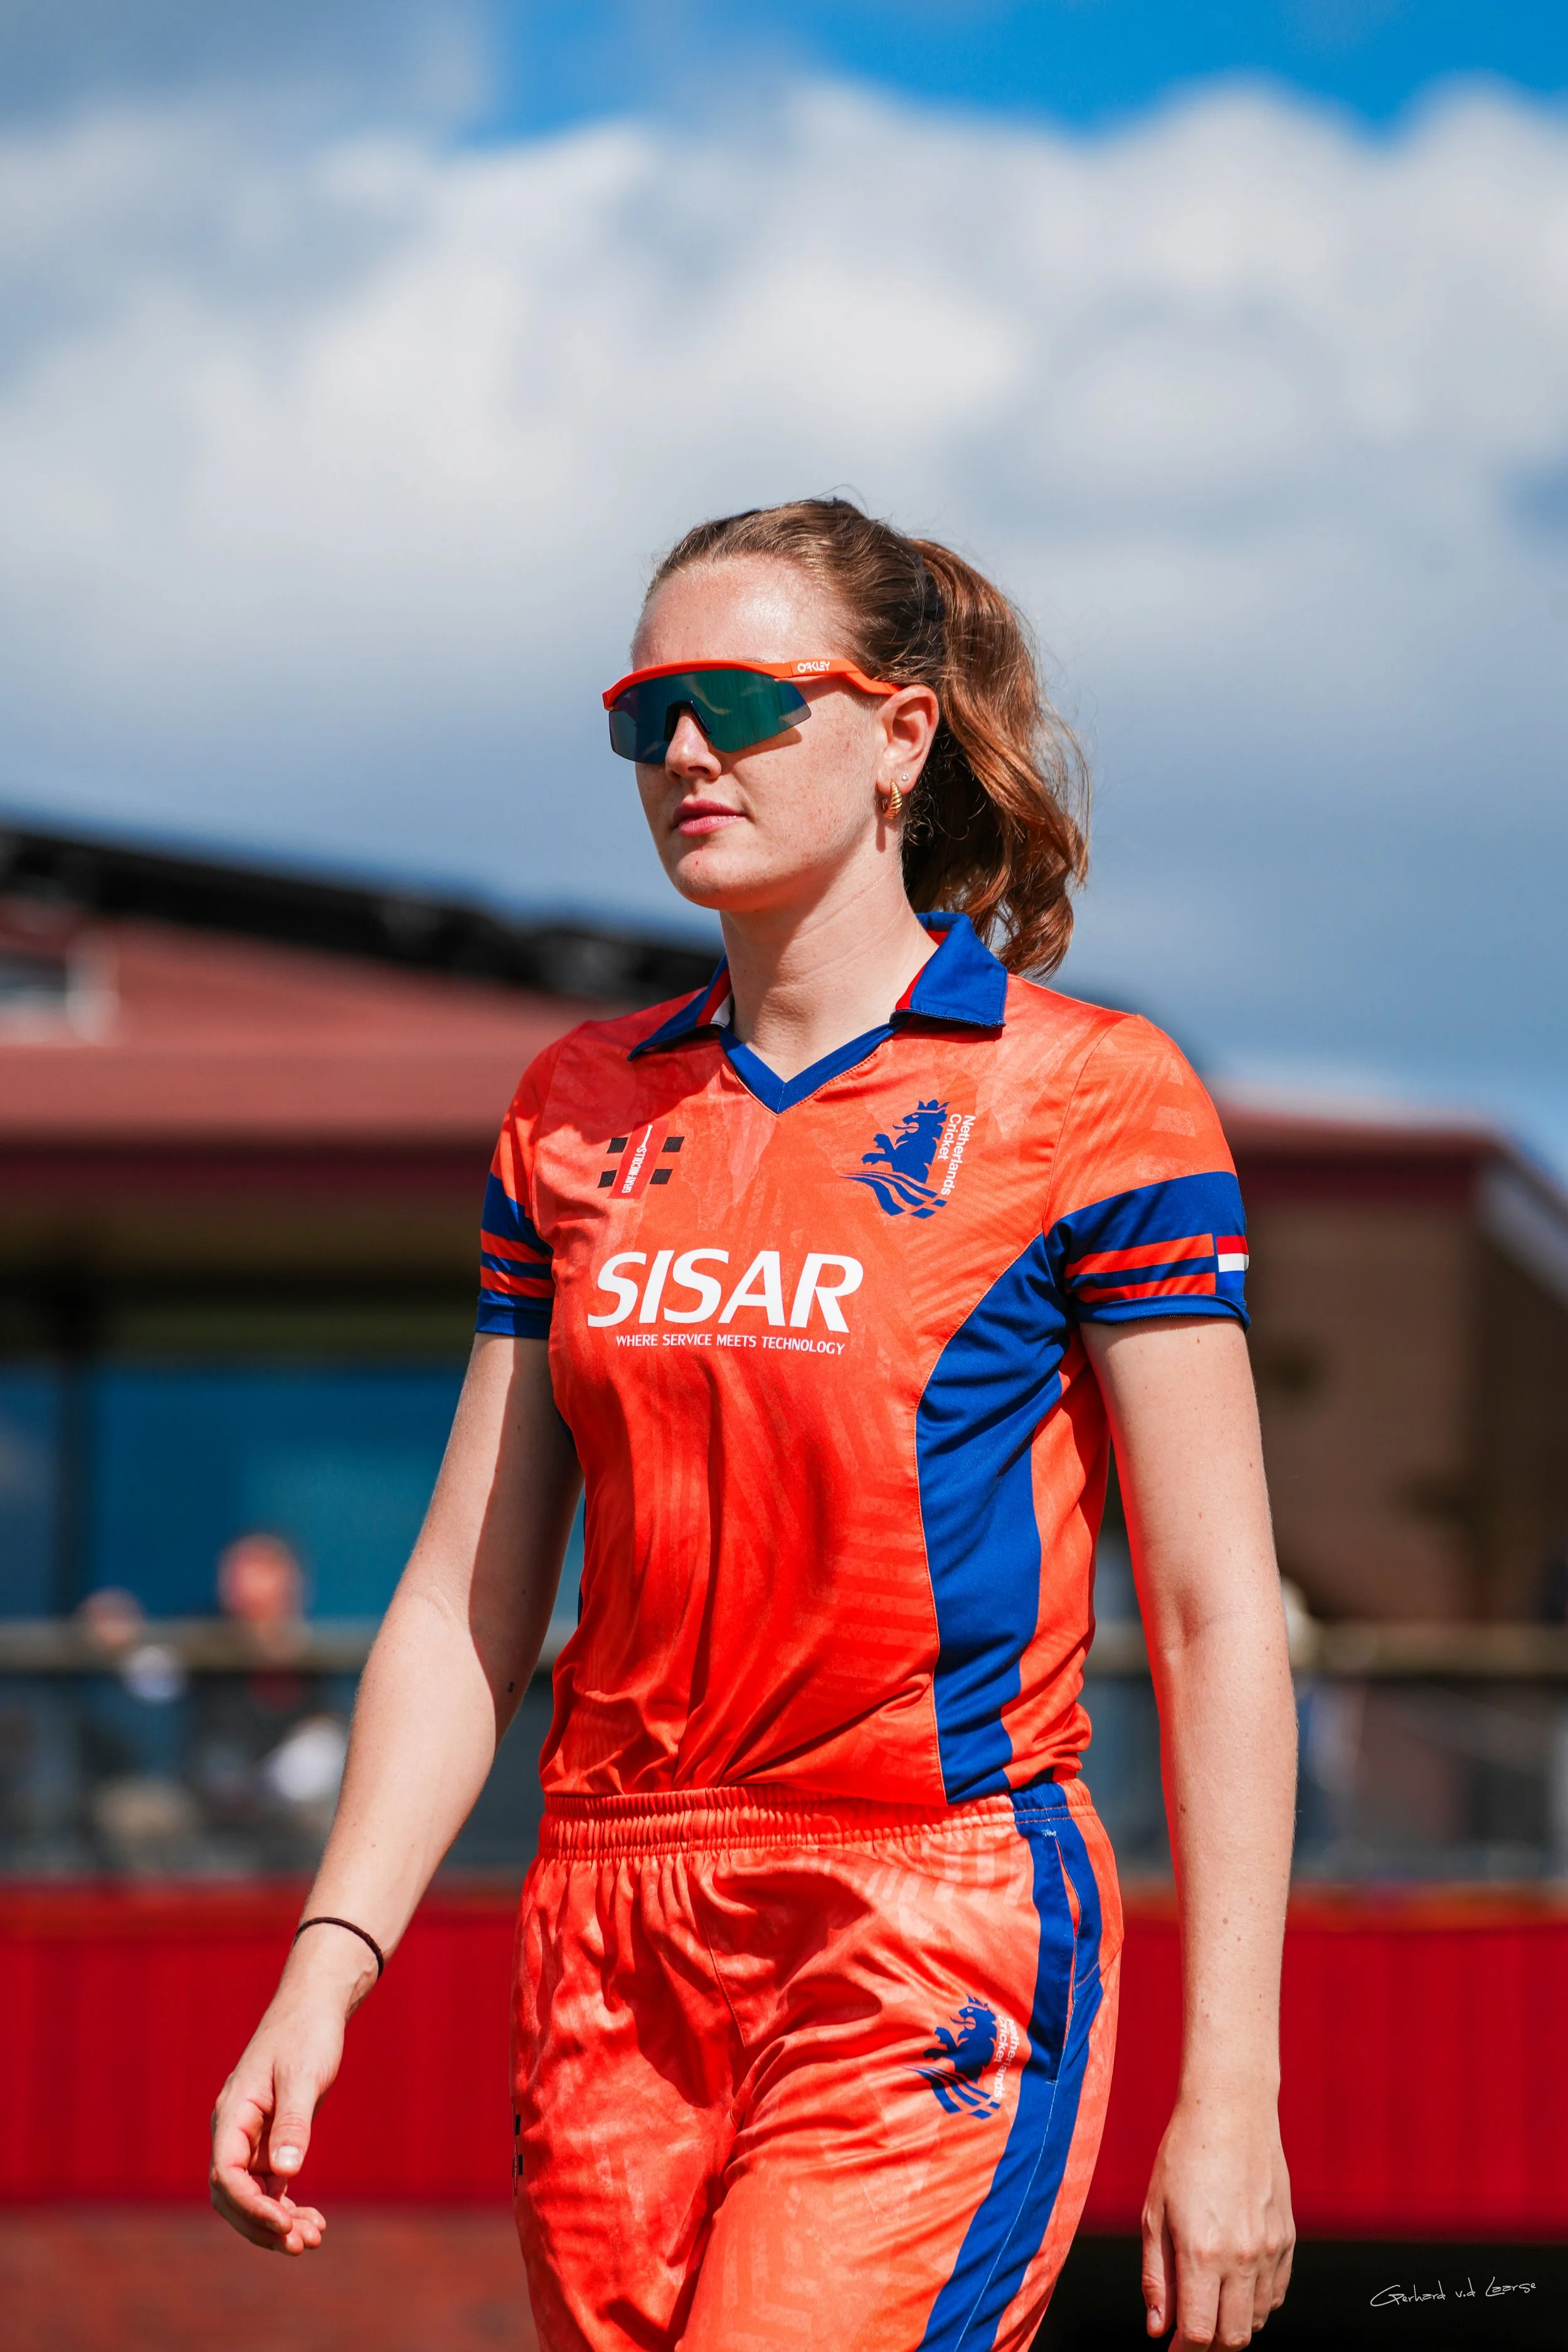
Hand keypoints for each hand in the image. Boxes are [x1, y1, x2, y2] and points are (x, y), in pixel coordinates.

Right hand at [209, 1932, 374, 2252]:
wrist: (315, 2008)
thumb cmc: (306, 2035)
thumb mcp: (303, 2076)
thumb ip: (293, 2123)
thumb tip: (286, 2173)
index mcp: (231, 2115)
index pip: (227, 2175)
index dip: (251, 2207)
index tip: (283, 2227)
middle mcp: (233, 2132)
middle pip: (233, 2196)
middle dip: (263, 2225)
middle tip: (302, 2245)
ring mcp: (250, 2140)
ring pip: (252, 2196)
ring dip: (277, 2222)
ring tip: (315, 2238)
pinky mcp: (269, 2142)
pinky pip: (269, 2187)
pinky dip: (286, 2206)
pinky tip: (313, 2220)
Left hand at [1141, 2092, 1293, 2344]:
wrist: (1231, 2108)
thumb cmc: (1183, 2154)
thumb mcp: (1154, 2212)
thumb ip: (1156, 2275)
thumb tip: (1158, 2329)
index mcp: (1202, 2253)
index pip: (1200, 2334)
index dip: (1183, 2351)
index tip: (1171, 2349)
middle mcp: (1242, 2257)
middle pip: (1233, 2338)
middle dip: (1209, 2345)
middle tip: (1188, 2331)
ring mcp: (1271, 2249)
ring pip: (1257, 2319)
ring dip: (1233, 2324)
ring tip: (1209, 2302)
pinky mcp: (1288, 2238)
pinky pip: (1277, 2293)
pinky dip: (1257, 2302)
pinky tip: (1235, 2283)